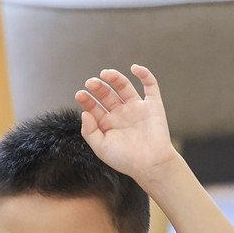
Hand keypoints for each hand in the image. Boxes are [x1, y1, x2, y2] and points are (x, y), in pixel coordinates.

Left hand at [73, 66, 181, 182]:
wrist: (150, 164)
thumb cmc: (124, 159)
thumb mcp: (101, 147)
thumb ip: (90, 131)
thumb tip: (84, 113)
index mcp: (108, 124)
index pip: (94, 107)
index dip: (87, 100)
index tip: (80, 94)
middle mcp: (121, 114)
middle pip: (107, 95)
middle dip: (98, 88)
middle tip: (90, 82)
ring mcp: (137, 108)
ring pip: (124, 87)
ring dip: (115, 78)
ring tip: (104, 74)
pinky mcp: (153, 105)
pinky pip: (150, 85)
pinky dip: (144, 74)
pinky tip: (134, 68)